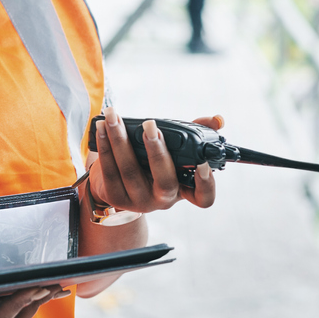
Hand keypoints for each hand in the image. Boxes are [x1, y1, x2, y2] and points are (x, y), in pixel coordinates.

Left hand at [89, 111, 222, 212]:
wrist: (115, 185)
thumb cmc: (149, 164)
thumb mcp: (171, 153)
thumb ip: (193, 133)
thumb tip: (217, 119)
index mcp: (182, 189)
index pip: (203, 198)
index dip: (206, 184)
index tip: (202, 164)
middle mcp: (162, 199)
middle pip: (165, 182)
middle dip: (157, 152)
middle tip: (150, 126)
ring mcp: (138, 201)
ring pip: (130, 171)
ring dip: (120, 140)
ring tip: (114, 117)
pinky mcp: (114, 197)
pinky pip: (109, 170)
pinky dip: (105, 146)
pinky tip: (101, 128)